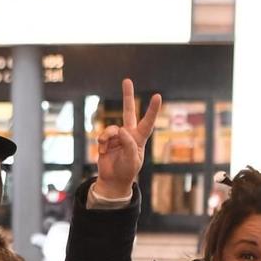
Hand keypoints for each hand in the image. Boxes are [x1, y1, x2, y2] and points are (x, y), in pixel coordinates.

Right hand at [95, 77, 161, 199]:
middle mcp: (129, 134)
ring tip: (107, 148)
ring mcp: (117, 136)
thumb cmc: (127, 171)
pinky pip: (103, 136)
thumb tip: (120, 129)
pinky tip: (104, 152)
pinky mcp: (106, 140)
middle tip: (127, 80)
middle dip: (127, 96)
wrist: (113, 180)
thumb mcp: (132, 160)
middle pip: (128, 111)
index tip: (157, 96)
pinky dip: (103, 143)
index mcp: (139, 139)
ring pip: (112, 129)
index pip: (148, 122)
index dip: (152, 110)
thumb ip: (128, 144)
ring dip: (109, 137)